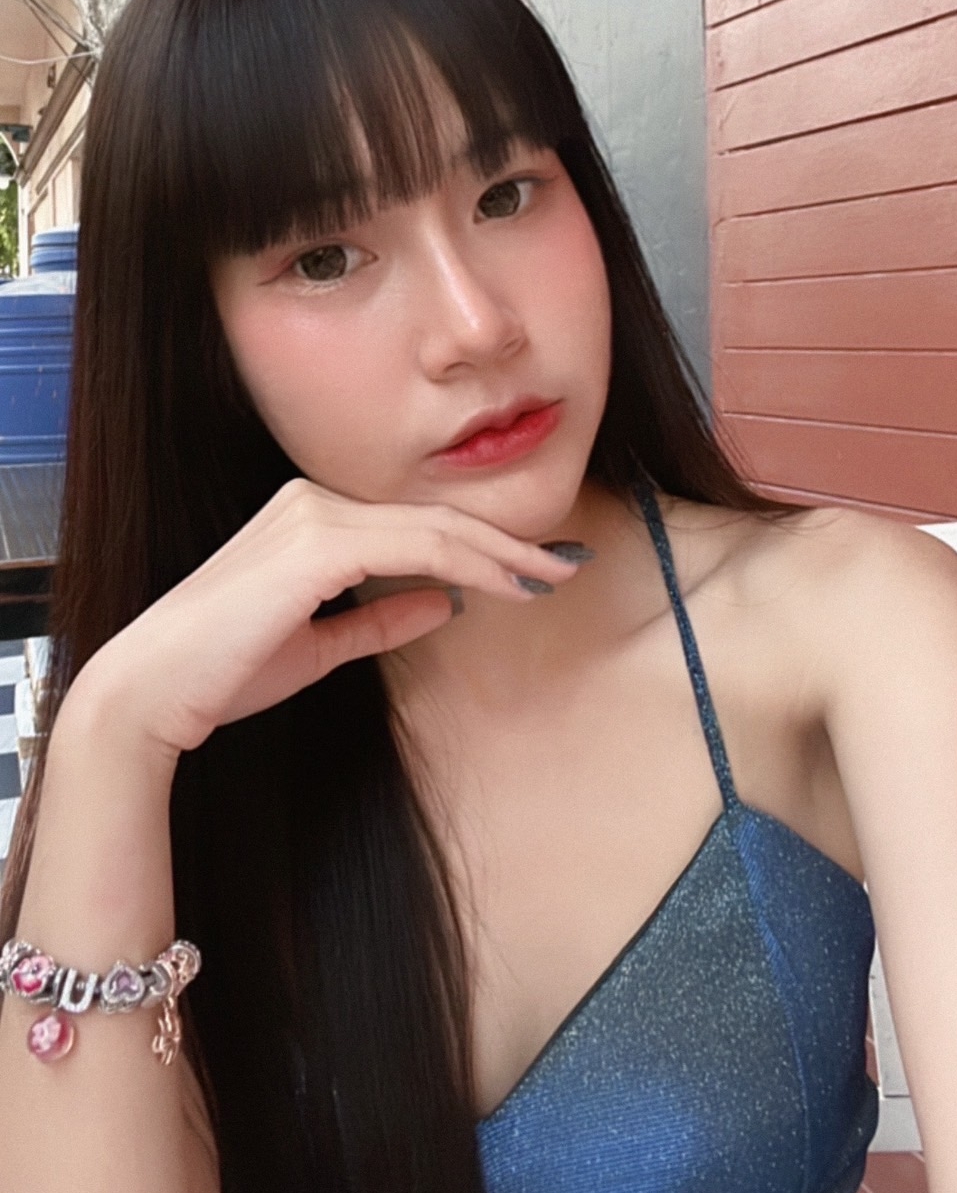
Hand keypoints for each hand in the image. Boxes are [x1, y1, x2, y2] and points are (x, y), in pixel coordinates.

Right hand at [73, 479, 583, 759]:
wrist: (153, 692)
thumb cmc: (223, 671)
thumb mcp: (319, 645)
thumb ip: (379, 618)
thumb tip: (443, 603)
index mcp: (311, 517)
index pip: (415, 524)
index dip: (482, 544)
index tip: (534, 567)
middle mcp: (313, 501)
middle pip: (434, 515)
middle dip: (509, 541)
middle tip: (568, 562)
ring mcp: (314, 516)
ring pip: (434, 526)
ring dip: (502, 551)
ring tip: (552, 575)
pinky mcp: (316, 543)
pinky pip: (415, 547)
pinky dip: (470, 564)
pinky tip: (508, 584)